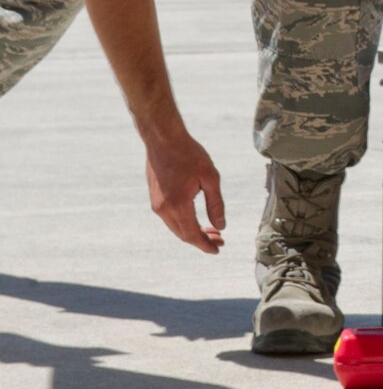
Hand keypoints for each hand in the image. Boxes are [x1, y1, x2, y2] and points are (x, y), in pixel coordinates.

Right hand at [144, 129, 225, 253]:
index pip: (193, 235)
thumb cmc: (189, 154)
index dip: (206, 245)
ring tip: (211, 231)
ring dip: (192, 232)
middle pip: (184, 235)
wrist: (163, 139)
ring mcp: (157, 205)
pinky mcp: (154, 199)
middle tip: (219, 240)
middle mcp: (164, 209)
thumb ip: (216, 204)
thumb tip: (221, 226)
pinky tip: (195, 219)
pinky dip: (183, 224)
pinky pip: (170, 219)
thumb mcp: (210, 177)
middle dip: (202, 240)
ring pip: (176, 228)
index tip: (218, 249)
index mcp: (178, 205)